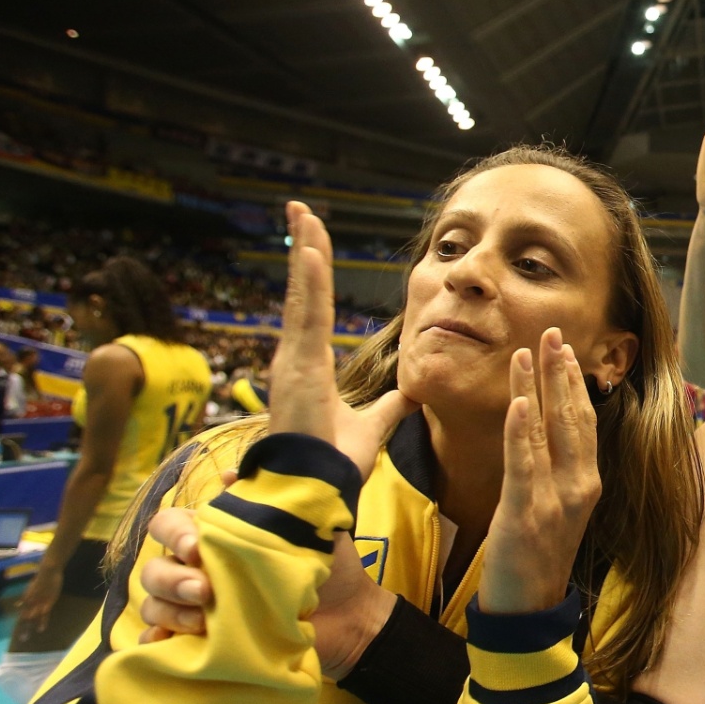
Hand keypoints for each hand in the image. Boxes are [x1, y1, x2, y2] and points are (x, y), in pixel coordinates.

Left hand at [17, 562, 63, 632]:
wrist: (47, 571)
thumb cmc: (40, 578)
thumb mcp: (29, 589)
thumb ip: (25, 598)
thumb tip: (17, 605)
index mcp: (26, 600)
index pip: (21, 613)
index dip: (20, 622)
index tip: (17, 632)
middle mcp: (30, 603)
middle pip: (24, 618)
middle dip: (23, 628)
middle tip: (22, 639)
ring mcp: (38, 603)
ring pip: (32, 618)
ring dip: (29, 628)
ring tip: (27, 637)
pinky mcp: (47, 602)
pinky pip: (44, 615)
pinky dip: (42, 622)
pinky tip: (41, 629)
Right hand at [138, 494, 396, 677]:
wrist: (351, 617)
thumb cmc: (329, 568)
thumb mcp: (308, 526)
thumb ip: (273, 498)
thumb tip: (229, 473)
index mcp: (216, 538)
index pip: (169, 525)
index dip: (174, 533)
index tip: (196, 548)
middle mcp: (198, 571)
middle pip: (154, 569)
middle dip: (172, 579)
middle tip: (205, 590)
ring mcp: (195, 609)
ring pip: (155, 605)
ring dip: (170, 612)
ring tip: (203, 622)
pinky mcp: (200, 644)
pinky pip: (159, 645)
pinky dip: (156, 644)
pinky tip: (168, 644)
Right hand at [273, 202, 417, 475]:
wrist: (314, 495)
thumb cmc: (333, 466)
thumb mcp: (371, 427)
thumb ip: (390, 408)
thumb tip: (410, 392)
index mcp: (309, 366)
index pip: (315, 307)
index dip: (314, 274)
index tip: (313, 241)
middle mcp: (296, 357)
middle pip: (303, 292)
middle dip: (303, 248)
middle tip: (301, 208)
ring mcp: (294, 361)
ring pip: (302, 296)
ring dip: (303, 252)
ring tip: (305, 213)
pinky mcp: (299, 369)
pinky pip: (307, 318)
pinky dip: (307, 284)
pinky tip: (309, 251)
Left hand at [476, 329, 600, 614]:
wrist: (528, 612)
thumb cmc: (536, 560)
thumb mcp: (556, 510)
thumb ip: (556, 472)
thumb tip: (544, 433)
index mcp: (587, 482)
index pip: (584, 422)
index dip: (575, 383)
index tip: (565, 348)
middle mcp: (579, 485)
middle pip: (572, 417)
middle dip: (560, 372)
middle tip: (552, 332)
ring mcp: (555, 499)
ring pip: (548, 431)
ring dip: (537, 387)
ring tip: (529, 350)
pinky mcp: (526, 513)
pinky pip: (524, 464)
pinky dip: (522, 430)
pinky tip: (518, 402)